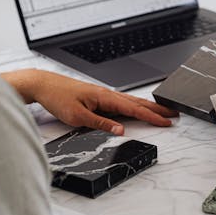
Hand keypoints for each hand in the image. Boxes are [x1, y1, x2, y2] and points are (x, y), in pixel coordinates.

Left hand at [2, 70, 177, 134]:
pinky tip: (136, 108)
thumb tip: (121, 130)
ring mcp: (102, 94)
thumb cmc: (57, 97)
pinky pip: (121, 102)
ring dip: (147, 107)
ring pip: (130, 102)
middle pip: (137, 103)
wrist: (42, 84)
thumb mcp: (78, 116)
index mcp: (105, 96)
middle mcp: (106, 94)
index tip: (166, 122)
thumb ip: (101, 123)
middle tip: (173, 114)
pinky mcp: (97, 97)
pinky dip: (134, 105)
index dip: (152, 116)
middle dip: (156, 109)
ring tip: (161, 111)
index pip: (134, 109)